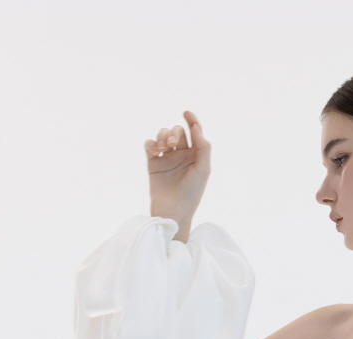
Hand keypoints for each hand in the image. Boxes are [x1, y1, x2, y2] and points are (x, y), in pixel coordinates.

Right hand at [145, 110, 210, 241]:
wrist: (173, 211)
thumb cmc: (192, 194)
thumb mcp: (203, 170)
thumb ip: (203, 147)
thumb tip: (196, 128)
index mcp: (196, 155)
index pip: (194, 131)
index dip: (191, 120)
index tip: (186, 113)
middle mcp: (181, 154)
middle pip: (176, 131)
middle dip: (174, 133)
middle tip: (172, 145)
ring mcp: (167, 158)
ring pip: (163, 135)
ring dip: (162, 136)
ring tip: (162, 148)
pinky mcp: (153, 163)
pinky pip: (149, 144)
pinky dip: (151, 143)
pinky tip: (154, 150)